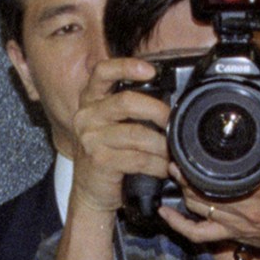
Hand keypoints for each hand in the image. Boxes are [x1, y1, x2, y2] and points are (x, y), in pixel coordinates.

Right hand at [67, 57, 175, 222]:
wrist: (90, 192)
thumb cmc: (106, 155)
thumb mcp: (110, 125)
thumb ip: (129, 109)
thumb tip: (168, 100)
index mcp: (90, 100)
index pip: (102, 72)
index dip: (126, 67)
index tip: (151, 70)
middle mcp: (86, 116)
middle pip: (126, 102)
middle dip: (158, 111)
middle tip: (173, 122)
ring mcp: (90, 138)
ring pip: (137, 134)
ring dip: (162, 145)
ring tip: (173, 152)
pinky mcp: (99, 161)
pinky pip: (138, 159)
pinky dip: (157, 164)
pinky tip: (164, 168)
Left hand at [155, 86, 259, 259]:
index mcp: (256, 181)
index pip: (212, 166)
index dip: (193, 152)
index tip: (185, 137)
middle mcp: (241, 204)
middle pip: (196, 185)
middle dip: (183, 168)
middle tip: (175, 152)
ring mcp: (234, 222)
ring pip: (194, 205)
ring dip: (181, 188)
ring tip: (175, 170)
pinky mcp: (233, 235)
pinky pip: (198, 234)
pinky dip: (178, 224)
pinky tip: (165, 212)